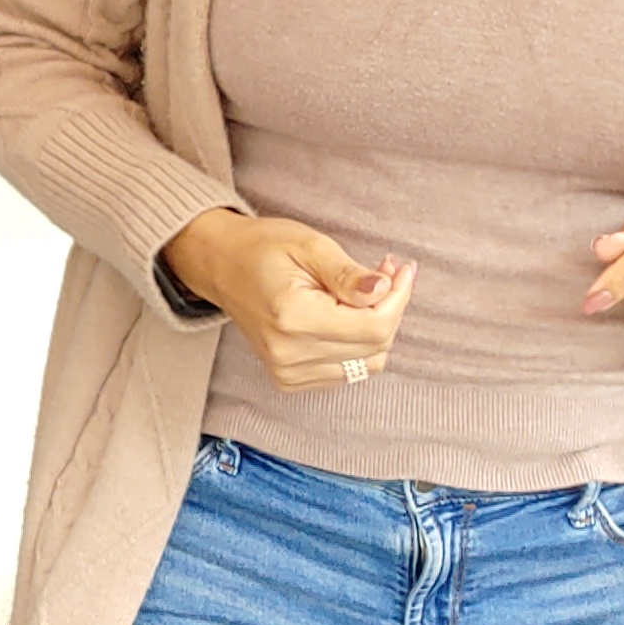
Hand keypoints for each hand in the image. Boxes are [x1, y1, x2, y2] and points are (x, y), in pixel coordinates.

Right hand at [160, 210, 414, 391]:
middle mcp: (289, 354)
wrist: (221, 266)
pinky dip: (358, 345)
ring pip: (367, 364)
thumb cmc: (263, 248)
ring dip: (377, 328)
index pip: (374, 327)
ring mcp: (287, 372)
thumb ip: (348, 273)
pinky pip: (347, 372)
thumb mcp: (309, 245)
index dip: (398, 299)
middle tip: (385, 272)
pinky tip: (346, 315)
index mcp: (293, 318)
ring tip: (364, 292)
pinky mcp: (289, 380)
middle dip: (390, 308)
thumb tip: (386, 290)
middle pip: (375, 348)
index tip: (402, 270)